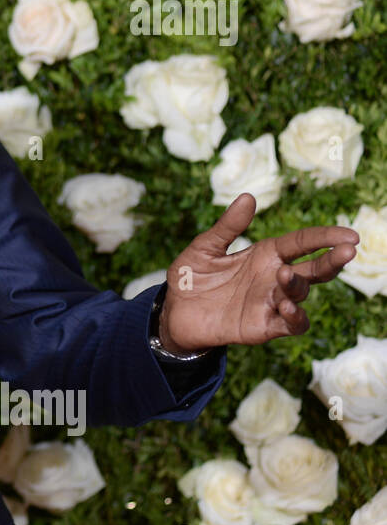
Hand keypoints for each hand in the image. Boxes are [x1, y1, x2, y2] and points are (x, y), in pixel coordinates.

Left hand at [159, 193, 359, 351]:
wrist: (173, 312)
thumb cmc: (190, 277)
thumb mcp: (204, 248)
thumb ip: (227, 227)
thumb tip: (248, 197)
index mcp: (265, 255)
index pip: (302, 243)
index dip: (326, 237)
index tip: (350, 235)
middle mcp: (274, 278)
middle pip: (314, 269)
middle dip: (333, 260)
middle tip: (348, 250)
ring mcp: (271, 303)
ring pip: (301, 294)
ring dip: (298, 284)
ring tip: (284, 274)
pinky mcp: (263, 327)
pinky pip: (291, 325)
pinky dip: (296, 317)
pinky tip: (288, 306)